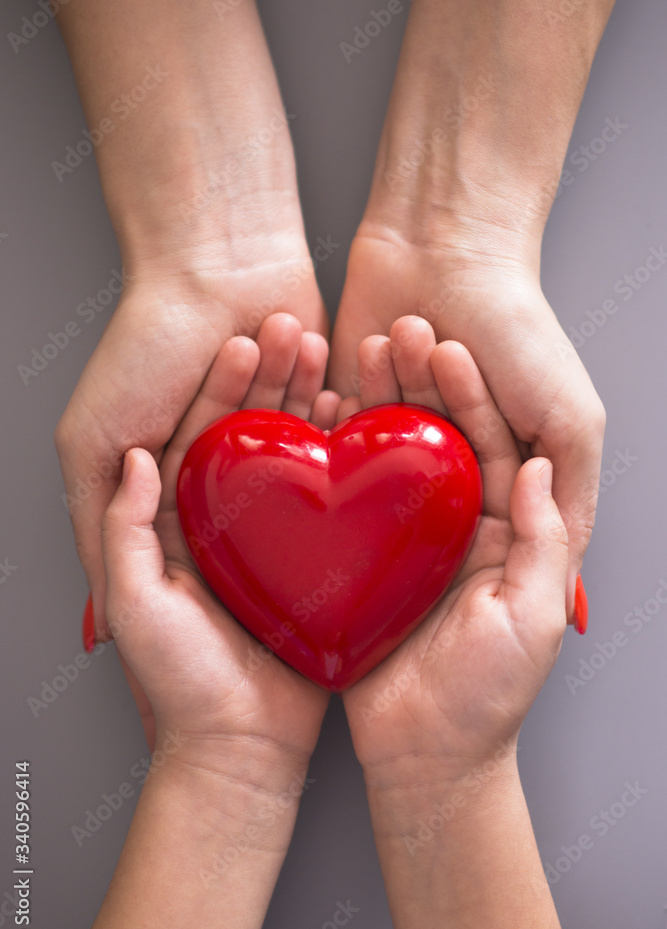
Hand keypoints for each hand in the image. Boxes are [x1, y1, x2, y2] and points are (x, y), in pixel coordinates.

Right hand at [56, 241, 327, 649]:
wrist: (213, 259)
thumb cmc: (145, 342)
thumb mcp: (93, 442)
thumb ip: (99, 523)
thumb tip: (96, 625)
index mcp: (165, 485)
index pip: (194, 561)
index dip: (214, 599)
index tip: (234, 645)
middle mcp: (215, 468)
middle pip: (252, 525)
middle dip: (271, 532)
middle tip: (295, 563)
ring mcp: (265, 438)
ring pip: (293, 481)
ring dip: (302, 461)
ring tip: (308, 438)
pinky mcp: (306, 408)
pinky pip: (328, 440)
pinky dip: (333, 432)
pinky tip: (338, 416)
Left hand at [99, 314, 339, 760]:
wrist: (243, 749)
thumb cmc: (184, 683)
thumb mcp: (140, 604)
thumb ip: (125, 530)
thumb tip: (136, 459)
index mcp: (179, 525)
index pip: (196, 438)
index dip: (220, 388)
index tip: (241, 340)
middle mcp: (229, 523)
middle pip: (248, 435)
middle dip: (269, 380)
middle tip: (291, 329)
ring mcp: (276, 539)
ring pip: (292, 455)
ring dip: (307, 401)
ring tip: (328, 351)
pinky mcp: (315, 561)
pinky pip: (330, 497)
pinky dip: (343, 454)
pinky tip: (358, 410)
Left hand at [329, 217, 604, 620]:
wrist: (448, 244)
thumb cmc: (517, 324)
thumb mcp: (571, 419)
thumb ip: (571, 498)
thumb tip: (567, 583)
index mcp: (500, 475)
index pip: (480, 534)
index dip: (467, 531)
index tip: (452, 521)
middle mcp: (447, 463)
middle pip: (421, 502)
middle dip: (418, 458)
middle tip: (424, 405)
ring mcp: (397, 438)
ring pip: (376, 466)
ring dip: (386, 410)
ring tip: (406, 340)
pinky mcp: (352, 411)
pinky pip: (336, 439)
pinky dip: (342, 415)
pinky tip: (354, 373)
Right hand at [340, 316, 568, 779]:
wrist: (423, 763)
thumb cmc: (484, 701)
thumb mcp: (526, 619)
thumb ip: (543, 543)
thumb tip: (541, 469)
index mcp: (504, 537)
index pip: (495, 449)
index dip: (473, 396)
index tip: (449, 347)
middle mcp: (457, 530)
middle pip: (441, 440)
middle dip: (423, 384)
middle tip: (399, 331)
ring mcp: (406, 542)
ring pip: (394, 457)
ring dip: (380, 402)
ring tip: (359, 348)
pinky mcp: (361, 561)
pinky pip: (351, 497)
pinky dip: (339, 453)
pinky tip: (322, 408)